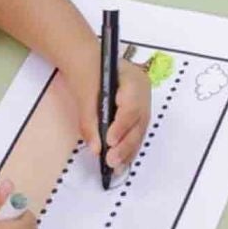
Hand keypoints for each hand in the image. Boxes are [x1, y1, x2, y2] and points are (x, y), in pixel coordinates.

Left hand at [78, 57, 150, 174]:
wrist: (88, 60)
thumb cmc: (87, 70)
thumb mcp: (84, 93)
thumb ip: (89, 121)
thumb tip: (96, 148)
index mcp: (133, 79)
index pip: (132, 105)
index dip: (122, 125)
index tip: (109, 141)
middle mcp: (143, 92)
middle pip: (139, 121)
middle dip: (126, 144)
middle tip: (111, 161)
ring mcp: (143, 103)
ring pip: (139, 130)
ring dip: (128, 151)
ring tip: (115, 168)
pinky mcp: (137, 114)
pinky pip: (135, 132)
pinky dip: (128, 148)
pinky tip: (121, 163)